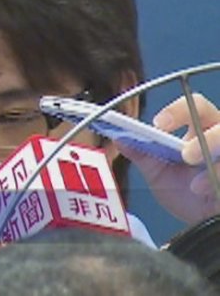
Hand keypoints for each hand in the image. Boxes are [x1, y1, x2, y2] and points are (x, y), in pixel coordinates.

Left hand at [116, 93, 219, 224]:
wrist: (204, 223)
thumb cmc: (186, 192)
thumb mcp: (159, 173)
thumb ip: (142, 155)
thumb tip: (119, 138)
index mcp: (200, 129)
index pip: (194, 106)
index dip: (178, 111)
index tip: (159, 125)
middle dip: (205, 137)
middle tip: (186, 155)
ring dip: (212, 159)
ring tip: (194, 181)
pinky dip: (216, 179)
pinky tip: (204, 190)